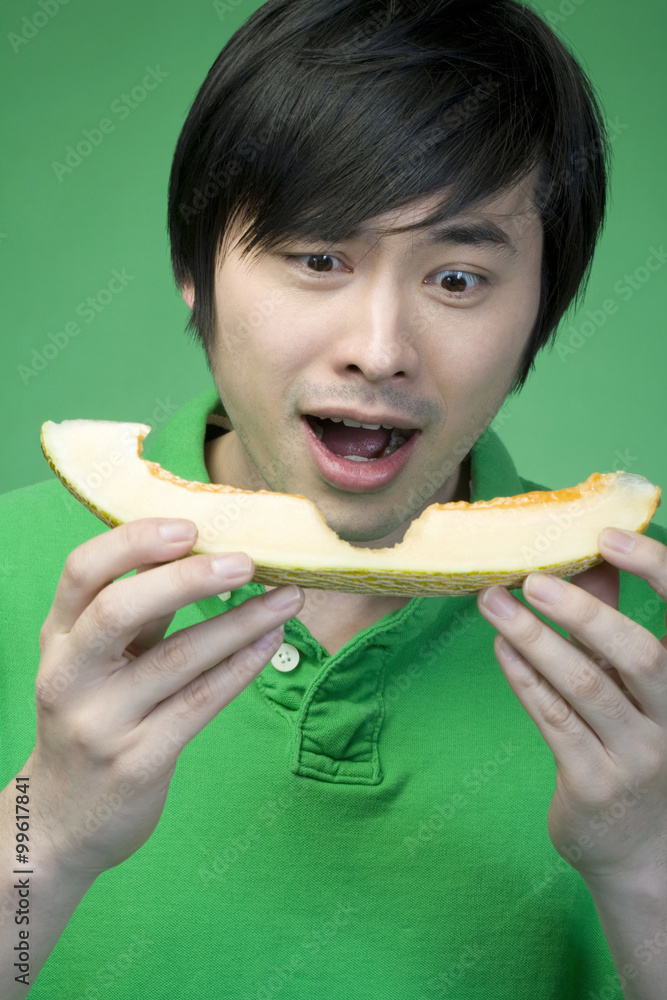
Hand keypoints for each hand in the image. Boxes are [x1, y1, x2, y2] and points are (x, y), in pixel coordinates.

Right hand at [24, 518, 303, 881]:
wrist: (59, 822)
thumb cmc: (89, 720)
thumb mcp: (92, 662)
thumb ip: (132, 612)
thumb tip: (196, 551)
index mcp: (57, 639)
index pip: (82, 573)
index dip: (134, 542)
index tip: (189, 525)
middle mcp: (69, 677)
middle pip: (120, 610)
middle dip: (189, 578)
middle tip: (247, 561)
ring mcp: (101, 722)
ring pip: (177, 659)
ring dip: (240, 622)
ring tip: (286, 598)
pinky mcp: (139, 761)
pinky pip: (200, 703)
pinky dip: (241, 666)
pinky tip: (271, 643)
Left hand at [477, 527, 666, 884]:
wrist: (641, 856)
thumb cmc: (637, 750)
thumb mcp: (637, 690)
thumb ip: (614, 629)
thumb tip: (590, 560)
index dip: (657, 572)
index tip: (609, 537)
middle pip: (639, 655)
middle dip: (583, 610)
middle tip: (534, 576)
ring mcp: (639, 758)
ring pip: (585, 686)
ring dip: (535, 638)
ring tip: (494, 601)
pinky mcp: (594, 783)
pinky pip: (554, 720)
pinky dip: (524, 678)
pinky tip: (501, 647)